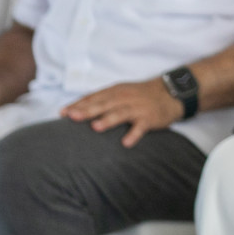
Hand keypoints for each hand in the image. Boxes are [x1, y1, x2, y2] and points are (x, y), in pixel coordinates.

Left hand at [62, 80, 182, 147]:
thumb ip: (102, 100)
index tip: (63, 113)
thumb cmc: (139, 96)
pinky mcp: (149, 118)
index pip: (93, 97)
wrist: (170, 93)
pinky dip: (134, 134)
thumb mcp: (120, 92)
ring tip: (96, 127)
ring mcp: (137, 108)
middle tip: (73, 117)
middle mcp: (124, 98)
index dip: (78, 104)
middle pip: (104, 104)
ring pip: (120, 113)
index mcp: (115, 91)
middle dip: (88, 110)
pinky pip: (141, 127)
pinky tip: (126, 142)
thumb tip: (76, 110)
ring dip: (108, 120)